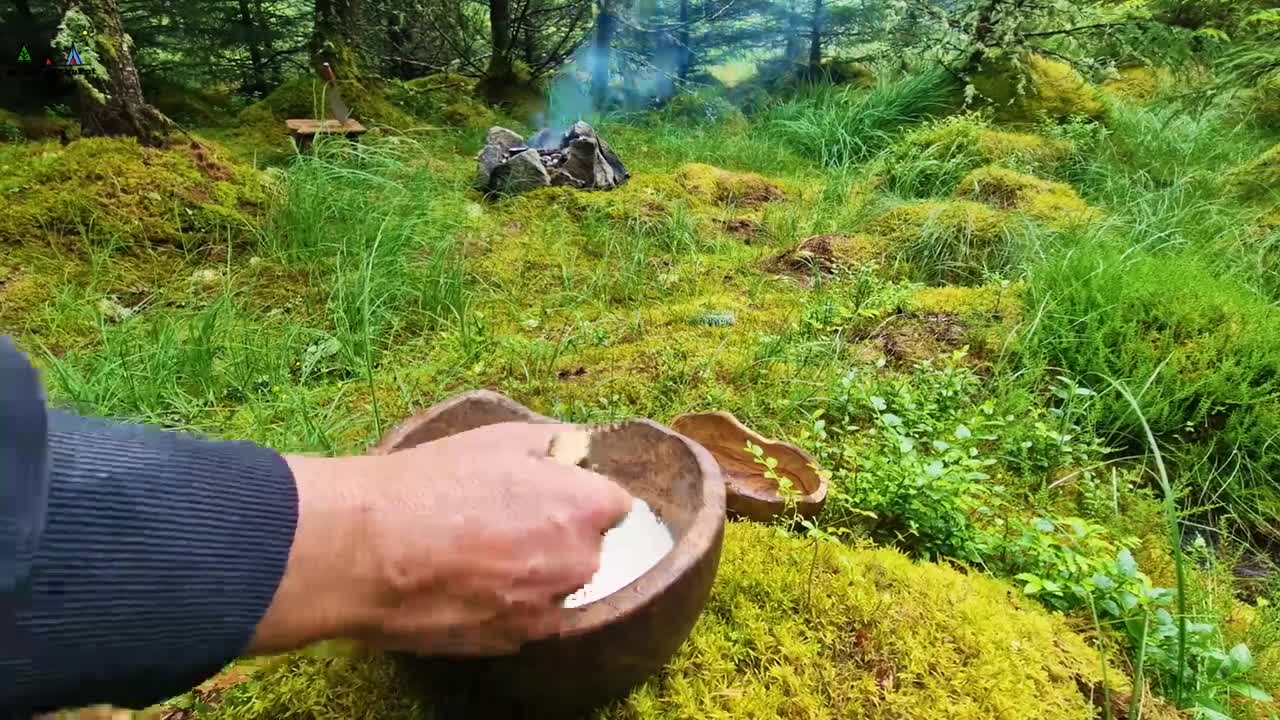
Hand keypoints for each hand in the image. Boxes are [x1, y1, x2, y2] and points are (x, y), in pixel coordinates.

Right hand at [250, 422, 632, 656]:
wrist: (368, 549)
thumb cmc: (432, 485)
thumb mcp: (499, 438)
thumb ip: (556, 443)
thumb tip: (578, 448)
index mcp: (584, 508)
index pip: (615, 504)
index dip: (580, 494)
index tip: (549, 490)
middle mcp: (579, 563)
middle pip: (588, 547)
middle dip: (559, 534)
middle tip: (503, 518)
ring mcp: (547, 609)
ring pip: (556, 585)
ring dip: (533, 572)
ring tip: (477, 550)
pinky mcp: (513, 641)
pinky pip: (526, 616)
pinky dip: (506, 602)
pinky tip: (466, 580)